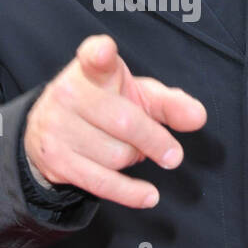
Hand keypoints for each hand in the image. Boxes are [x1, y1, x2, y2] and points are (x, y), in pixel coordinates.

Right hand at [23, 33, 207, 208]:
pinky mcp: (55, 159)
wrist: (49, 129)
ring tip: (126, 150)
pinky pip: (101, 182)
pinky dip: (129, 193)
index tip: (105, 51)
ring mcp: (57, 127)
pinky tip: (149, 196)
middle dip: (154, 141)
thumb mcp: (137, 97)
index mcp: (91, 70)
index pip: (94, 56)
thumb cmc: (104, 106)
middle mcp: (69, 93)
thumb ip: (170, 104)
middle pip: (124, 122)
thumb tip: (198, 117)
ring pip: (115, 156)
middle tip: (173, 155)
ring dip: (132, 159)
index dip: (99, 53)